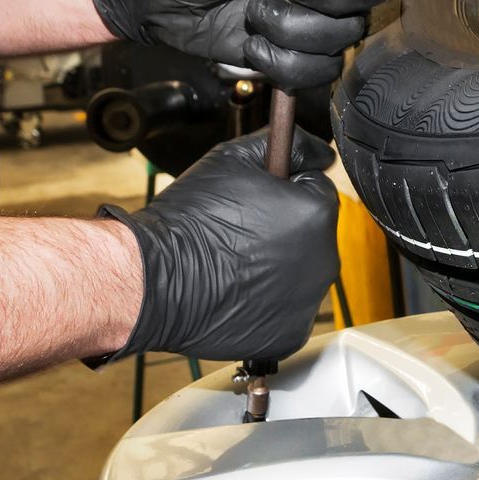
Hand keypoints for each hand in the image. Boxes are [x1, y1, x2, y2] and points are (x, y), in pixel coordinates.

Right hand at [95, 128, 339, 362]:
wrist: (155, 279)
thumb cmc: (190, 219)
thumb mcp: (236, 158)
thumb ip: (291, 144)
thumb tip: (322, 150)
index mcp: (316, 213)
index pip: (316, 190)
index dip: (283, 190)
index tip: (255, 200)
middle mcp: (324, 260)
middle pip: (312, 234)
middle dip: (284, 229)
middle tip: (240, 233)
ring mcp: (308, 302)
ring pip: (300, 273)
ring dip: (277, 267)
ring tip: (234, 263)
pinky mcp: (290, 335)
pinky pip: (287, 312)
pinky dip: (268, 305)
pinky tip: (237, 293)